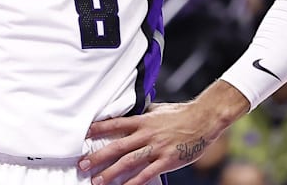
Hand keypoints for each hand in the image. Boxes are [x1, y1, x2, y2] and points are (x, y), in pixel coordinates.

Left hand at [79, 85, 246, 184]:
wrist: (204, 119)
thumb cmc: (181, 114)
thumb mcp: (157, 109)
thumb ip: (142, 114)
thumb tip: (130, 113)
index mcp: (142, 121)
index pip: (114, 124)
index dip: (97, 130)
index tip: (83, 136)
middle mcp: (146, 134)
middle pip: (117, 146)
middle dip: (98, 156)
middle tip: (82, 164)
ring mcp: (156, 148)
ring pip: (128, 162)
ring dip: (111, 172)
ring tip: (97, 180)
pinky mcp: (167, 160)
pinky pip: (147, 173)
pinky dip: (134, 182)